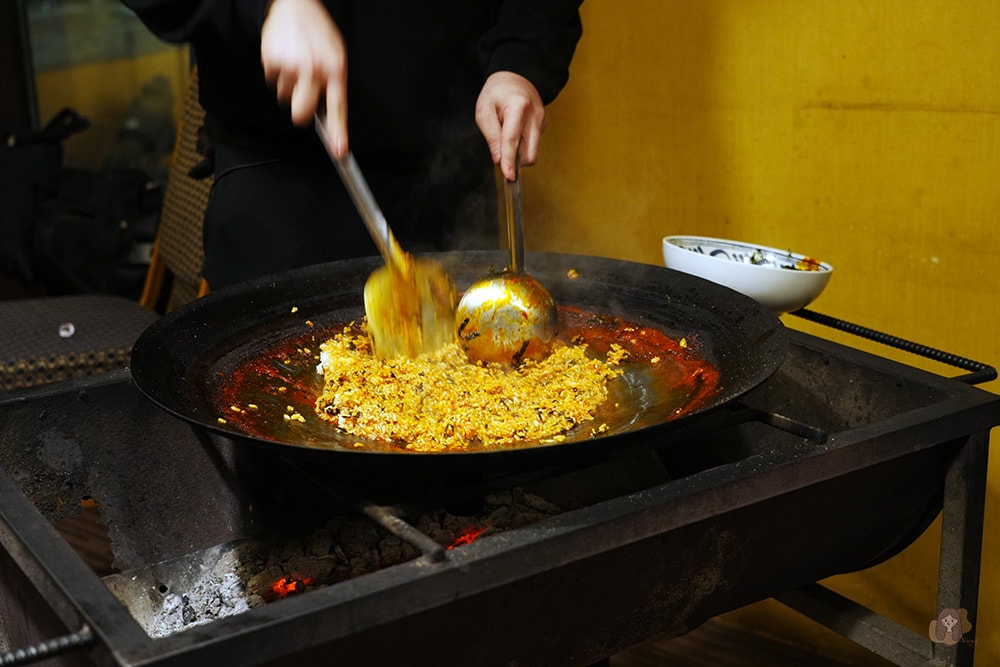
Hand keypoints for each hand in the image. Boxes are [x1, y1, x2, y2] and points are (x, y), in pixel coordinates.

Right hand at [261, 0, 347, 156]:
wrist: (294, 5)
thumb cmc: (317, 33)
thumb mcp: (336, 56)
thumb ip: (333, 84)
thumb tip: (328, 116)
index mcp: (335, 69)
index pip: (338, 108)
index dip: (337, 133)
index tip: (338, 152)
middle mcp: (314, 70)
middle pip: (301, 113)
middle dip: (300, 112)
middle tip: (302, 99)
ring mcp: (291, 66)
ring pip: (285, 98)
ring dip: (289, 87)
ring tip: (296, 65)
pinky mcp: (272, 62)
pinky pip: (272, 82)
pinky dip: (277, 74)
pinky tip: (285, 58)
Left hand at [475, 72, 546, 180]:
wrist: (515, 78)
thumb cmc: (496, 93)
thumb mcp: (484, 112)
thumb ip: (491, 137)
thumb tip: (499, 160)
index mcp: (519, 107)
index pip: (513, 140)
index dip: (510, 161)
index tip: (508, 176)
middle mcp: (535, 115)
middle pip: (530, 153)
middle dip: (516, 161)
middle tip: (501, 154)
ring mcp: (542, 121)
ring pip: (533, 152)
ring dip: (518, 154)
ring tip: (506, 138)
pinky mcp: (544, 126)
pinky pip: (533, 145)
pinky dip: (523, 146)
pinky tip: (515, 133)